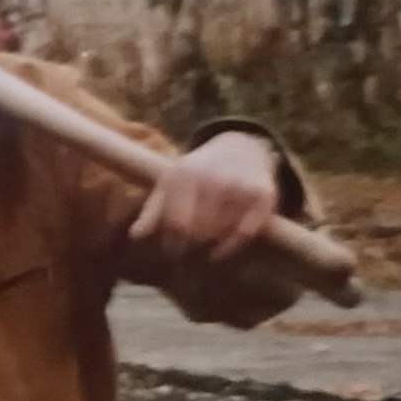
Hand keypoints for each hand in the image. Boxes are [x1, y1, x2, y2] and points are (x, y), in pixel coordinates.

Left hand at [131, 129, 280, 259]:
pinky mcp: (264, 196)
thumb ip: (153, 210)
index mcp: (185, 174)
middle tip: (188, 248)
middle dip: (190, 244)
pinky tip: (218, 252)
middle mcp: (215, 178)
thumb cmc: (198, 172)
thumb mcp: (170, 183)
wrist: (242, 148)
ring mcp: (242, 187)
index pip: (176, 223)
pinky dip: (230, 248)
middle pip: (198, 232)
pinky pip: (245, 235)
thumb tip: (136, 237)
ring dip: (209, 244)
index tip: (171, 252)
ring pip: (219, 235)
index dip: (172, 244)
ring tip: (204, 240)